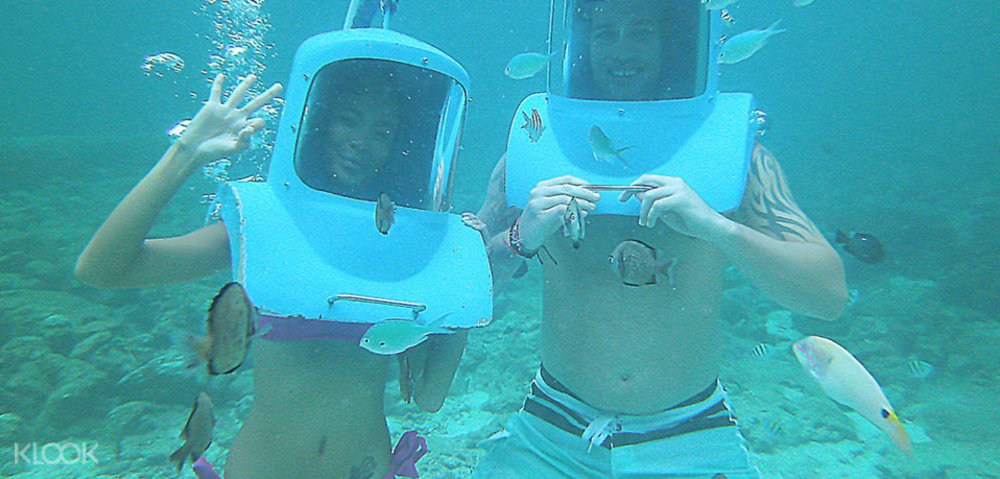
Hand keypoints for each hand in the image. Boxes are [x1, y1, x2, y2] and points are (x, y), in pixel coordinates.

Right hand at [177, 74, 282, 162]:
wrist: (194, 149)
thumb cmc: (213, 152)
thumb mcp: (232, 149)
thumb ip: (244, 140)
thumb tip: (251, 127)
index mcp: (244, 128)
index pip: (259, 121)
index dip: (257, 124)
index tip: (247, 130)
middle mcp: (237, 118)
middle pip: (256, 103)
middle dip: (268, 95)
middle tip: (279, 86)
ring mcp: (225, 111)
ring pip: (238, 94)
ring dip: (246, 85)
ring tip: (254, 76)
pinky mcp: (212, 107)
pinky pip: (216, 92)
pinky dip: (218, 84)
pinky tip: (222, 76)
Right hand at [518, 175, 599, 249]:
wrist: (524, 236)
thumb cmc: (540, 222)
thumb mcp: (551, 206)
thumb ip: (565, 199)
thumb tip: (586, 197)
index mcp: (541, 187)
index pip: (565, 180)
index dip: (580, 182)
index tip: (591, 188)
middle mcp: (539, 192)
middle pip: (567, 188)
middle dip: (585, 193)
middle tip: (595, 197)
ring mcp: (538, 203)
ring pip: (566, 198)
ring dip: (582, 202)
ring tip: (591, 207)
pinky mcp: (541, 215)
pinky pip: (562, 209)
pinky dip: (574, 210)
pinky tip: (581, 213)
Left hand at [619, 175, 734, 241]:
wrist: (712, 228)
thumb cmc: (691, 221)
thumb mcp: (666, 211)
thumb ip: (653, 203)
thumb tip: (637, 195)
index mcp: (673, 183)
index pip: (648, 179)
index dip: (633, 186)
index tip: (623, 196)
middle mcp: (675, 182)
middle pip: (646, 180)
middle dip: (630, 190)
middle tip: (622, 200)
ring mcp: (679, 189)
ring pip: (649, 195)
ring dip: (643, 211)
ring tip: (645, 222)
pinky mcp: (681, 199)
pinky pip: (657, 205)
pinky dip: (651, 216)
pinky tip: (652, 223)